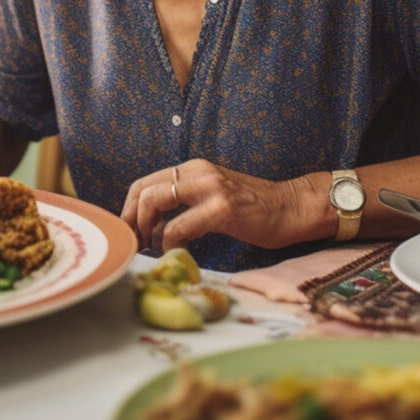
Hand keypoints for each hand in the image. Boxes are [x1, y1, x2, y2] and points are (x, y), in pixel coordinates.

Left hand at [121, 158, 311, 251]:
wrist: (290, 209)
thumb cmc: (252, 209)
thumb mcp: (213, 195)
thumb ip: (186, 201)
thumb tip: (152, 224)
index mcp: (193, 169)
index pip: (144, 183)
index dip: (128, 209)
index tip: (130, 232)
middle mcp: (198, 172)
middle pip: (142, 190)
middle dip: (131, 221)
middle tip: (137, 243)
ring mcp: (210, 188)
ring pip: (154, 201)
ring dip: (147, 230)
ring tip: (156, 246)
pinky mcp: (221, 209)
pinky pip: (178, 226)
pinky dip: (169, 242)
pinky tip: (180, 250)